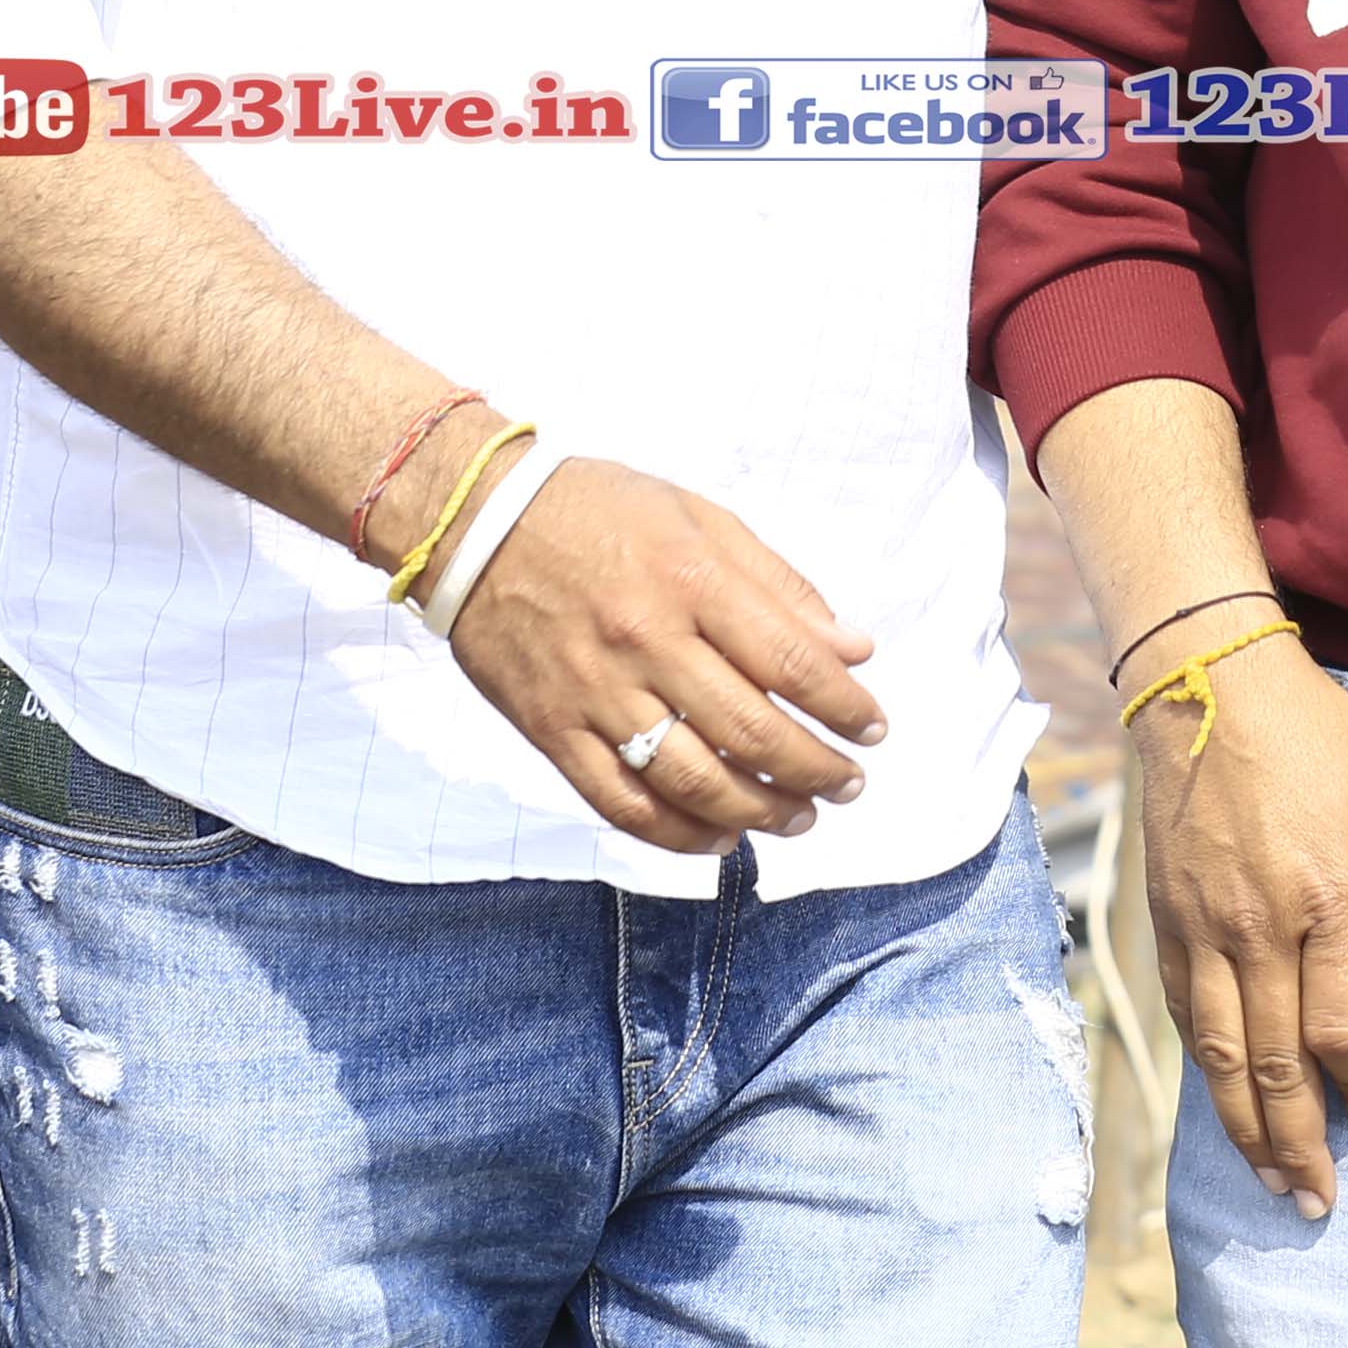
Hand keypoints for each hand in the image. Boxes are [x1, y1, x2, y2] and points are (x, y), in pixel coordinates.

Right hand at [442, 455, 890, 854]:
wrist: (473, 522)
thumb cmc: (598, 509)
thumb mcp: (699, 517)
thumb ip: (779, 584)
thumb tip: (853, 648)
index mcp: (692, 580)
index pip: (792, 661)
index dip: (844, 706)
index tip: (874, 728)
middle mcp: (647, 641)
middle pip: (751, 731)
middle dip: (815, 770)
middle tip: (848, 785)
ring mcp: (596, 693)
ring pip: (692, 780)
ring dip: (759, 811)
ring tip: (798, 818)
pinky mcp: (552, 730)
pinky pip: (620, 801)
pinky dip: (677, 834)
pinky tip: (719, 838)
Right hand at [1134, 636, 1347, 1216]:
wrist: (1207, 685)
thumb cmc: (1318, 735)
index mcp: (1326, 898)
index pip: (1338, 1025)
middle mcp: (1257, 927)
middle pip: (1272, 1062)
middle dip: (1297, 1141)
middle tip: (1316, 1201)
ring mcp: (1203, 928)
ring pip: (1219, 1055)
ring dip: (1244, 1128)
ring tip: (1269, 1181)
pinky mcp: (1166, 920)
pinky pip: (1184, 1014)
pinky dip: (1204, 1071)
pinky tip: (1223, 1103)